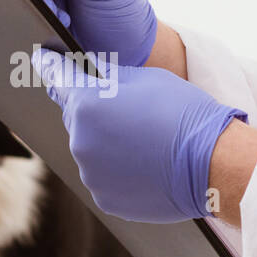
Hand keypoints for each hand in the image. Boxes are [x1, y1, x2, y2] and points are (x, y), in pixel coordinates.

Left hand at [32, 47, 246, 221]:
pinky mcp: (104, 198)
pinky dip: (117, 171)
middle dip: (95, 112)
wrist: (212, 162)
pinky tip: (145, 165)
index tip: (43, 59)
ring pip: (90, 150)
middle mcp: (80, 140)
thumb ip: (108, 75)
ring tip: (145, 143)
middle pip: (77, 118)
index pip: (57, 77)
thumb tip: (89, 71)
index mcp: (86, 103)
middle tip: (131, 112)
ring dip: (107, 144)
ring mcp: (90, 173)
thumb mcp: (145, 79)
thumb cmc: (184, 113)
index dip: (50, 65)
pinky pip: (103, 177)